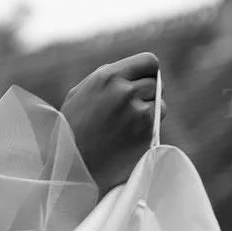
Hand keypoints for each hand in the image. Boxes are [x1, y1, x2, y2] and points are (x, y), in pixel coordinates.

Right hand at [61, 52, 162, 194]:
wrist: (71, 169)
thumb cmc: (71, 131)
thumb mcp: (80, 94)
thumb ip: (107, 78)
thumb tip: (132, 71)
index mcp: (107, 77)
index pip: (149, 61)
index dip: (148, 72)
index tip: (143, 82)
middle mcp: (125, 91)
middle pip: (155, 83)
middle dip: (147, 94)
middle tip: (132, 109)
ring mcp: (138, 113)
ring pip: (160, 104)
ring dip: (150, 113)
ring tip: (126, 126)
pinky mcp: (146, 134)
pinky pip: (157, 125)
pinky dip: (148, 130)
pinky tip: (128, 138)